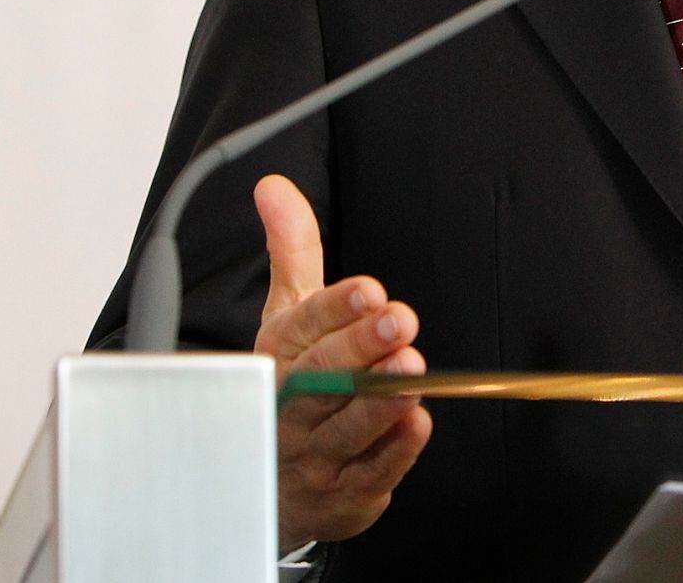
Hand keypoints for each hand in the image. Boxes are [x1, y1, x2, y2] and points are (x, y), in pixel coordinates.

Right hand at [253, 174, 431, 548]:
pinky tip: (416, 423)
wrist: (266, 482)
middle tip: (398, 321)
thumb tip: (275, 187)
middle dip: (359, 347)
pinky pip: (370, 474)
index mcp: (276, 356)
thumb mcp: (287, 314)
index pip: (302, 327)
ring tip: (412, 370)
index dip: (336, 308)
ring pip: (345, 427)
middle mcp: (289, 406)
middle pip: (321, 376)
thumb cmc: (285, 384)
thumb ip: (292, 251)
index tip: (368, 289)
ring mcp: (312, 454)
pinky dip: (394, 451)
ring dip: (380, 399)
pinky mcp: (342, 495)